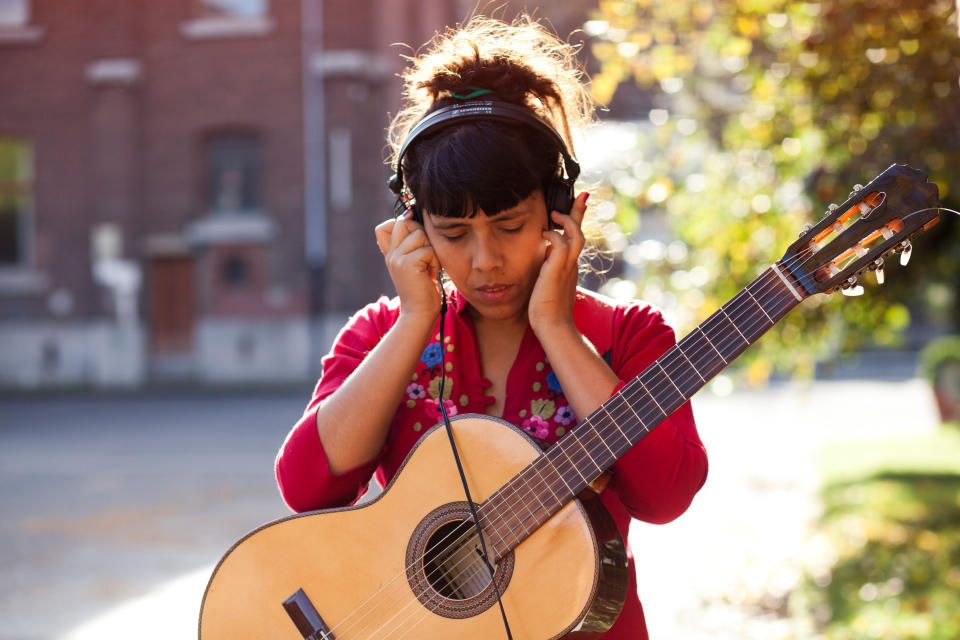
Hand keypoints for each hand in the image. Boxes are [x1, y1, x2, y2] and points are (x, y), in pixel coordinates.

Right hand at [375, 210, 441, 319]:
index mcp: (390, 254)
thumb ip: (411, 247)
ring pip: (419, 234)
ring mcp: (397, 258)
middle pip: (404, 222)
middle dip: (421, 233)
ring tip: (429, 267)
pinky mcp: (408, 264)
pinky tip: (431, 275)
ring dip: (431, 250)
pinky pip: (428, 250)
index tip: (416, 235)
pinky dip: (435, 262)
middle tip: (426, 255)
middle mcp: (391, 254)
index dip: (402, 223)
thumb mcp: (413, 266)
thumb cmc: (422, 291)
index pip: (385, 226)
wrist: (419, 313)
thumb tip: (413, 218)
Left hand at [528, 192, 588, 336]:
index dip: (576, 223)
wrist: (553, 327)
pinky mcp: (559, 269)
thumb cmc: (547, 311)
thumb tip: (543, 257)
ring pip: (576, 235)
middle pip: (580, 232)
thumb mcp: (547, 284)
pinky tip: (543, 234)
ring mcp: (568, 266)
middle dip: (579, 213)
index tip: (577, 207)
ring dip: (567, 221)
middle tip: (582, 196)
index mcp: (569, 267)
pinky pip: (561, 243)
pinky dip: (553, 234)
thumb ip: (547, 270)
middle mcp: (572, 264)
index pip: (575, 240)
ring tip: (555, 213)